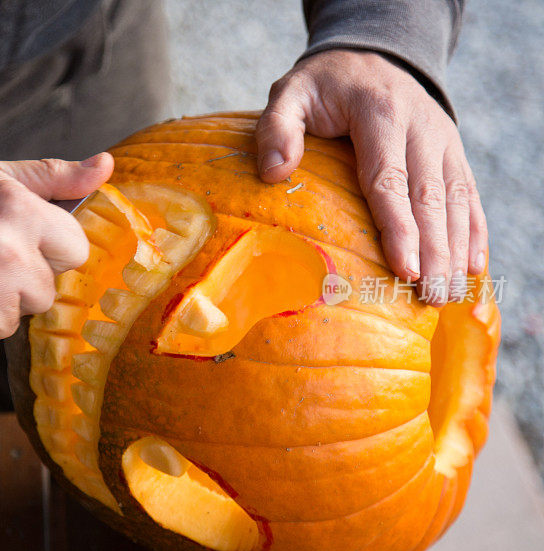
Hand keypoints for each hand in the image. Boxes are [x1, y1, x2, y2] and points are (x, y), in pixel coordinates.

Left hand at [256, 49, 486, 305]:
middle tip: (430, 297)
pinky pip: (468, 194)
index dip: (399, 227)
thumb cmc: (323, 87)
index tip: (404, 269)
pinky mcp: (453, 152)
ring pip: (456, 199)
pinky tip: (472, 268)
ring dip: (456, 250)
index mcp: (380, 113)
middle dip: (434, 251)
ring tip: (447, 296)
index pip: (390, 178)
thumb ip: (278, 128)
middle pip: (430, 197)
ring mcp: (443, 139)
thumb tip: (274, 173)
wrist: (370, 55)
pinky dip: (474, 232)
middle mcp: (421, 126)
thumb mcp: (291, 94)